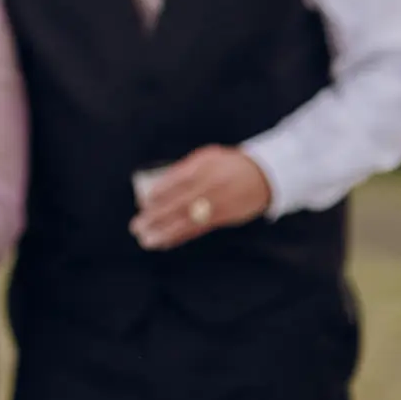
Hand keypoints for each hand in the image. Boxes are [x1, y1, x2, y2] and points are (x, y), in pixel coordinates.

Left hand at [130, 145, 272, 249]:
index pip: (179, 181)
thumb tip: (155, 187)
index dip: (162, 192)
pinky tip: (164, 241)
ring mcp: (218, 204)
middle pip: (180, 204)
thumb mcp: (207, 157)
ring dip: (165, 232)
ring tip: (146, 240)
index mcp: (205, 168)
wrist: (263, 176)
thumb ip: (183, 169)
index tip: (145, 201)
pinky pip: (198, 229)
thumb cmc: (225, 164)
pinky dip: (179, 236)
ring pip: (188, 221)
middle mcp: (211, 187)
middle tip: (137, 226)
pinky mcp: (223, 218)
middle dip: (156, 217)